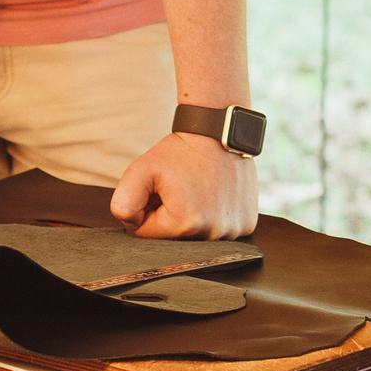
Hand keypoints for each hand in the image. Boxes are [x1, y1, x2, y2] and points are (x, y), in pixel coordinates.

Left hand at [111, 133, 257, 238]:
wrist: (218, 132)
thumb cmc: (180, 151)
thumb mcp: (140, 169)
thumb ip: (123, 203)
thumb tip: (131, 226)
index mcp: (184, 224)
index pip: (147, 233)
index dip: (148, 209)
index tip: (160, 189)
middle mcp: (213, 234)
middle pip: (173, 238)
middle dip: (169, 215)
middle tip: (179, 189)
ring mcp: (234, 230)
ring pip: (197, 235)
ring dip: (193, 217)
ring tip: (198, 190)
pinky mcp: (248, 224)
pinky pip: (220, 230)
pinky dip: (215, 216)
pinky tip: (215, 195)